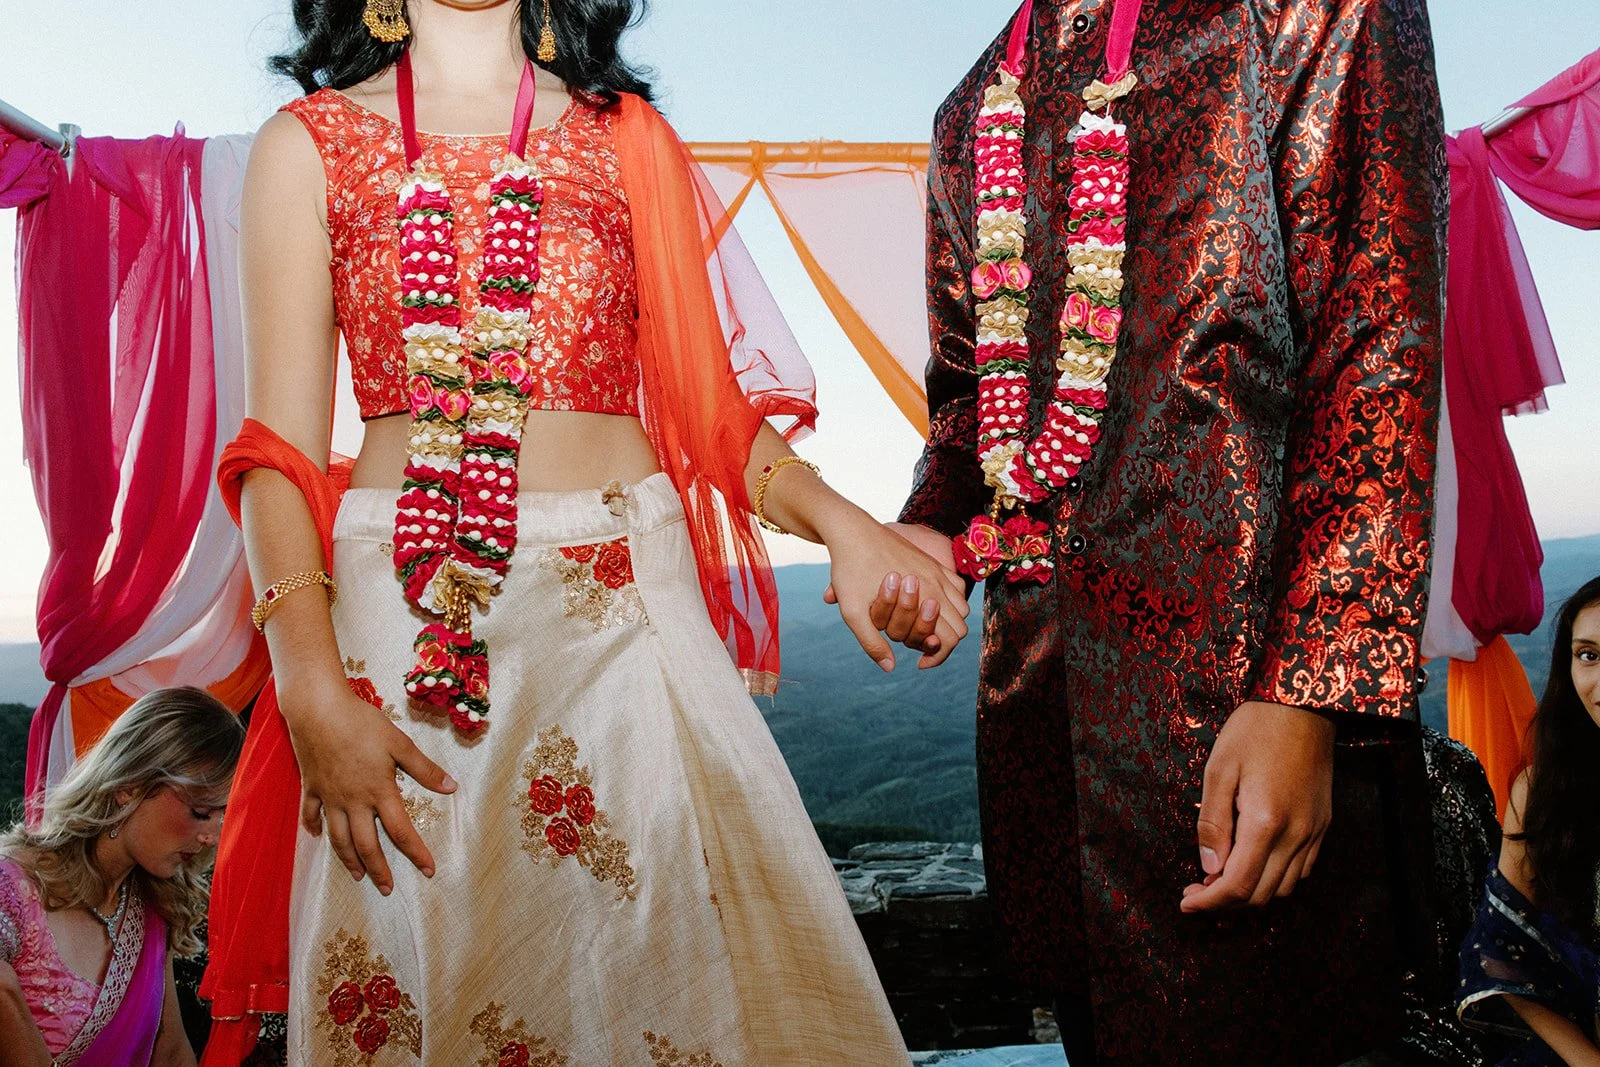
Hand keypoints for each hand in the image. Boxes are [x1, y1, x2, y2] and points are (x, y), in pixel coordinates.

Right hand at [282, 681, 456, 894]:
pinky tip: (318, 836)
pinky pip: (312, 814)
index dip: (416, 853)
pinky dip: (315, 828)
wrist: (318, 711)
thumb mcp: (399, 743)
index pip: (402, 831)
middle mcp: (354, 801)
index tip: (428, 871)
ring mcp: (330, 797)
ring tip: (357, 875)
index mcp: (379, 791)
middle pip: (367, 845)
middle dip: (378, 870)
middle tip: (387, 889)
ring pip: (338, 838)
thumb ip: (424, 769)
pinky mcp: (312, 787)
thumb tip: (451, 788)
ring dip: (348, 859)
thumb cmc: (362, 724)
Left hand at [822, 514, 968, 669]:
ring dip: (947, 622)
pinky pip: (956, 586)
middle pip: (960, 627)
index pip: (949, 640)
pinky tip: (926, 605)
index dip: (936, 657)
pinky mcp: (931, 560)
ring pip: (961, 607)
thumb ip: (872, 643)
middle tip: (917, 646)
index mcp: (924, 597)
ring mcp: (937, 569)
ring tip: (921, 627)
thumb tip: (890, 668)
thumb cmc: (850, 571)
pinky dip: (949, 602)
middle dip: (942, 642)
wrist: (851, 531)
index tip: (918, 663)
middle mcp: (937, 583)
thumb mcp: (854, 612)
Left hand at [1180, 701, 1334, 911]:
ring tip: (1221, 880)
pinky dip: (1274, 880)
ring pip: (1283, 889)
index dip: (1209, 903)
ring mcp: (1313, 832)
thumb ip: (1213, 823)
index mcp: (1265, 821)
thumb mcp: (1219, 769)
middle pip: (1260, 895)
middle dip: (1225, 903)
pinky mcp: (1322, 825)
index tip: (1187, 902)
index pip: (1237, 885)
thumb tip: (1208, 867)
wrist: (1301, 706)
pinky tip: (1252, 864)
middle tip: (1197, 891)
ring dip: (1250, 894)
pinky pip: (1300, 871)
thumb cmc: (1254, 731)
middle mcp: (1295, 835)